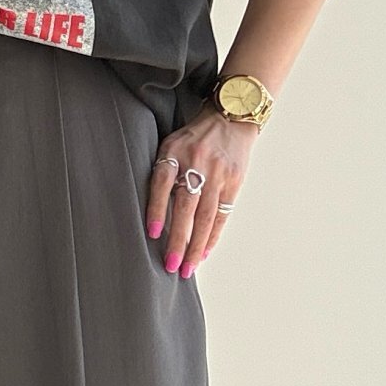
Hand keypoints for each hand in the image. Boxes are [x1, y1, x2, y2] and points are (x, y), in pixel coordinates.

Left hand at [146, 108, 258, 278]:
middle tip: (171, 266)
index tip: (153, 234)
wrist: (231, 117)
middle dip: (178, 240)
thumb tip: (152, 215)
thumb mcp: (172, 145)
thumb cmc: (193, 138)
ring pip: (206, 217)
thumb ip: (162, 173)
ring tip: (188, 269)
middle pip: (186, 207)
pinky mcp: (234, 181)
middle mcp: (197, 162)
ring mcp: (218, 173)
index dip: (157, 209)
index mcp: (174, 152)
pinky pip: (221, 215)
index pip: (162, 184)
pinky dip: (212, 237)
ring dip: (196, 246)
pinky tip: (203, 253)